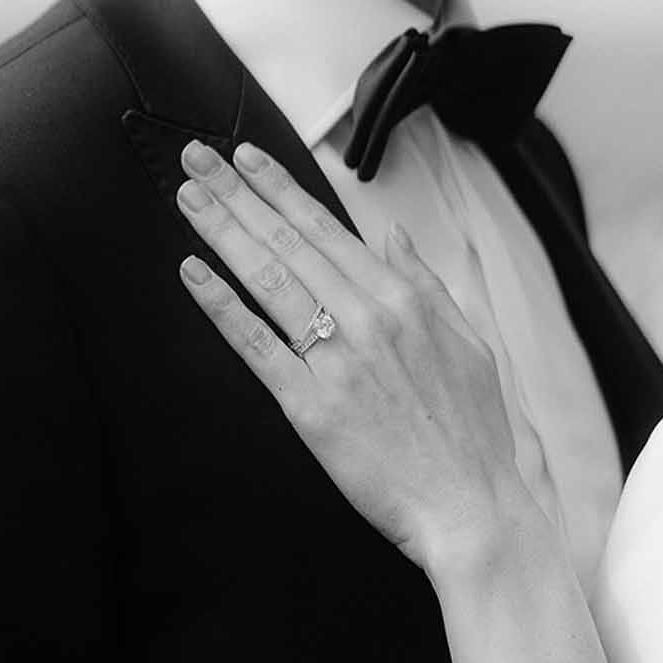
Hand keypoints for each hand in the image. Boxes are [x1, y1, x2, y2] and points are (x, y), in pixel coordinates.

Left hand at [175, 141, 541, 577]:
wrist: (471, 506)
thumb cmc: (474, 432)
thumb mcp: (469, 341)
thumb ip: (426, 282)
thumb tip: (394, 235)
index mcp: (404, 299)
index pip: (328, 230)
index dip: (281, 189)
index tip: (246, 159)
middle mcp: (367, 320)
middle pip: (288, 244)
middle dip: (237, 195)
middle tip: (196, 157)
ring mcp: (336, 362)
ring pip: (268, 281)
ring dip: (223, 233)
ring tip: (188, 198)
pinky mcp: (310, 408)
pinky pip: (257, 348)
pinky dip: (222, 307)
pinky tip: (194, 274)